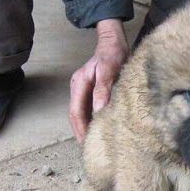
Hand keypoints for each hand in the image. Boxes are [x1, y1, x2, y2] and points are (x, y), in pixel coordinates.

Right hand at [68, 18, 128, 143]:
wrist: (114, 43)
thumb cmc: (112, 55)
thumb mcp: (109, 71)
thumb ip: (103, 90)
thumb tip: (98, 111)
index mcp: (79, 83)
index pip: (75, 112)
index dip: (80, 129)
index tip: (85, 142)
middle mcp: (78, 87)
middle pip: (75, 115)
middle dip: (80, 131)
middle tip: (88, 148)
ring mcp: (83, 89)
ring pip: (80, 113)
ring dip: (85, 127)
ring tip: (93, 142)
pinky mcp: (90, 90)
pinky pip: (87, 108)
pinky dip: (90, 119)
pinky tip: (98, 128)